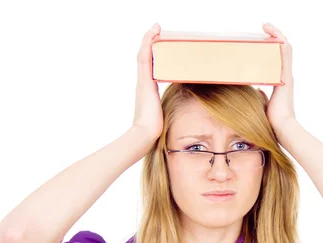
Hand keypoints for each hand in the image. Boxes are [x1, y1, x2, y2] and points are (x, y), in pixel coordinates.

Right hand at [132, 23, 163, 141]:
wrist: (144, 134)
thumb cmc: (154, 129)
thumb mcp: (164, 116)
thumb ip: (168, 112)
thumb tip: (179, 115)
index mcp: (147, 91)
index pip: (148, 68)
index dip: (151, 56)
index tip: (157, 45)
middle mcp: (142, 84)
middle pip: (144, 58)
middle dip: (149, 43)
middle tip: (156, 31)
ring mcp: (142, 82)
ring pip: (143, 55)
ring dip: (148, 40)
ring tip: (155, 28)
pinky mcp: (144, 81)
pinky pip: (145, 58)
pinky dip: (148, 44)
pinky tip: (153, 34)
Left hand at [259, 23, 296, 141]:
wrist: (282, 128)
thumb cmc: (273, 121)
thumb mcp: (264, 104)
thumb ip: (262, 96)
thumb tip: (257, 91)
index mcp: (282, 83)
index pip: (279, 60)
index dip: (273, 48)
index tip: (264, 39)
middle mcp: (286, 77)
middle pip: (284, 51)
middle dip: (275, 37)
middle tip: (264, 28)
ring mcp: (287, 76)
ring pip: (285, 49)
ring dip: (277, 35)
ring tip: (267, 26)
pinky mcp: (286, 77)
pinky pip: (285, 54)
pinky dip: (280, 42)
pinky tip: (274, 33)